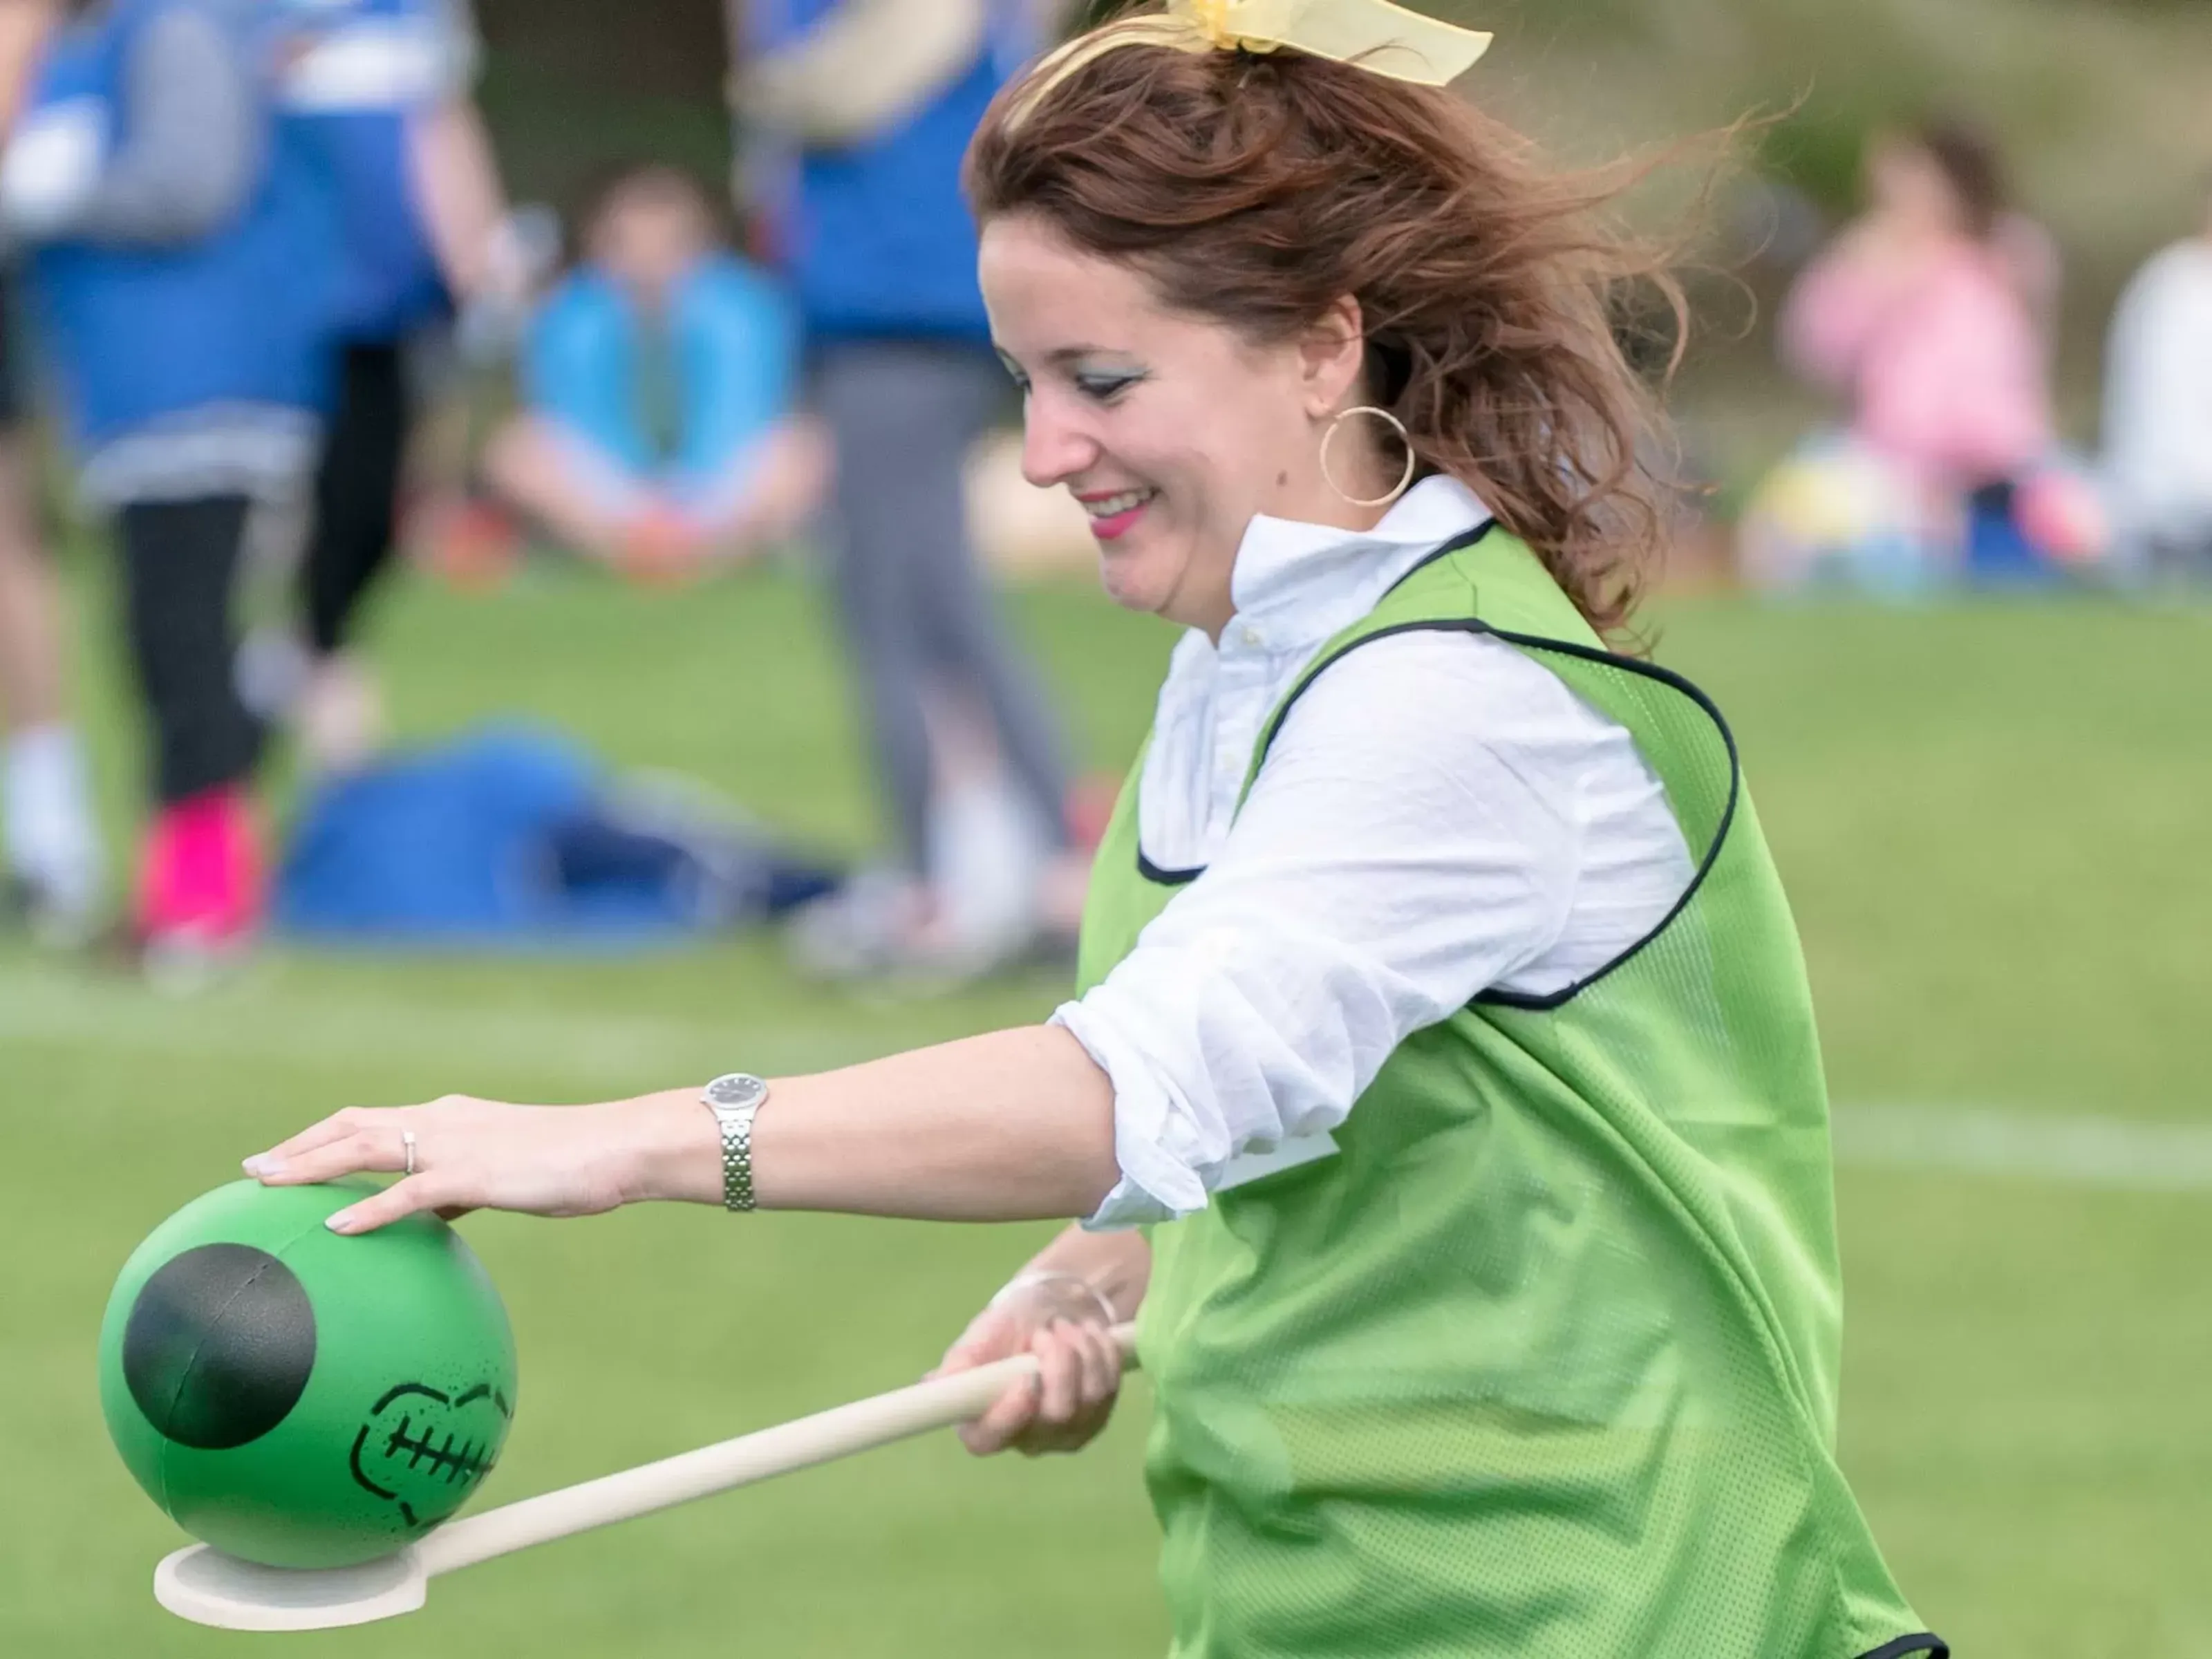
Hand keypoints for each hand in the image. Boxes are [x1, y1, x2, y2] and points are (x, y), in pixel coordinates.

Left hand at [242, 1093, 702, 1233]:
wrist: (619, 1146)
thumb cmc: (575, 1162)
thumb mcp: (510, 1172)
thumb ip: (464, 1186)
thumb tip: (433, 1210)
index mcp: (452, 1117)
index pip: (372, 1118)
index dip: (323, 1135)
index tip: (285, 1154)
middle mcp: (444, 1120)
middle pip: (352, 1124)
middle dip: (298, 1146)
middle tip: (253, 1169)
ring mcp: (457, 1144)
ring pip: (367, 1147)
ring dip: (312, 1165)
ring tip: (268, 1185)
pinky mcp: (475, 1174)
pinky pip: (409, 1193)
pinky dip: (368, 1210)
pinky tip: (335, 1231)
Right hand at [932, 1275, 1123, 1457]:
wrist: (1049, 1316)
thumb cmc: (1006, 1331)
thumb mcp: (978, 1338)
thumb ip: (960, 1364)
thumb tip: (933, 1385)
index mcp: (982, 1424)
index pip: (989, 1440)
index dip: (1010, 1414)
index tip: (1028, 1377)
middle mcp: (1024, 1439)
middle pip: (1054, 1417)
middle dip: (1059, 1364)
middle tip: (1050, 1330)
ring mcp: (1064, 1435)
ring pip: (1088, 1402)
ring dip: (1082, 1352)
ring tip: (1067, 1327)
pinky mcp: (1096, 1421)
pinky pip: (1109, 1390)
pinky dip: (1102, 1354)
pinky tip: (1089, 1337)